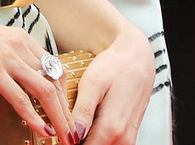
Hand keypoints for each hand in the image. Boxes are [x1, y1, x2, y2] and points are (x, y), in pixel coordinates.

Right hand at [0, 22, 76, 143]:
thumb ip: (5, 70)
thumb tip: (11, 96)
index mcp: (22, 39)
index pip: (55, 68)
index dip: (64, 94)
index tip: (67, 114)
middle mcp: (20, 45)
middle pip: (56, 80)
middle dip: (67, 109)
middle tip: (72, 131)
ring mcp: (7, 56)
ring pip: (45, 90)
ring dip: (58, 117)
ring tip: (63, 136)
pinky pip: (20, 97)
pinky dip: (34, 116)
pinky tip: (42, 129)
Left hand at [67, 25, 154, 144]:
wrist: (137, 60)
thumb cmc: (115, 66)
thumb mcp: (93, 83)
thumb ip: (83, 112)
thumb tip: (72, 135)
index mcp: (111, 128)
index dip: (66, 143)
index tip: (57, 133)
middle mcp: (122, 139)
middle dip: (74, 141)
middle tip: (65, 124)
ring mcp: (127, 139)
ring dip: (84, 139)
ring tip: (75, 122)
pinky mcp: (128, 136)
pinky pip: (108, 144)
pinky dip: (95, 138)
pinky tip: (86, 124)